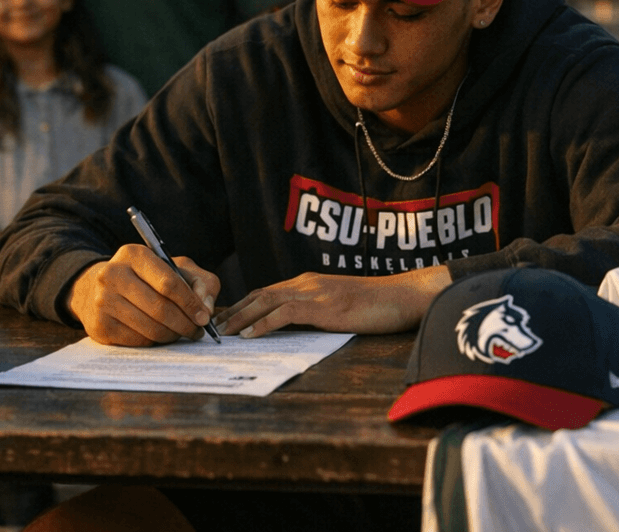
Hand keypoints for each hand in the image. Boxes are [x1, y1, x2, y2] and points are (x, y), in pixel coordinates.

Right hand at [66, 244, 220, 346]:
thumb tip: (206, 307)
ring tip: (182, 333)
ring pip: (150, 328)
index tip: (204, 317)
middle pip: (160, 308)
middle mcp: (113, 275)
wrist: (99, 289)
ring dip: (173, 335)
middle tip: (197, 330)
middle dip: (185, 323)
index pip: (168, 283)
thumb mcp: (175, 268)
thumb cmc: (146, 278)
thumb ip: (199, 282)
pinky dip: (155, 341)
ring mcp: (103, 301)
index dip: (190, 303)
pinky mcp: (100, 326)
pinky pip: (138, 341)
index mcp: (134, 254)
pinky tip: (161, 334)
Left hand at [217, 265, 451, 338]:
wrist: (404, 296)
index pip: (268, 292)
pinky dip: (262, 323)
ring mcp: (315, 292)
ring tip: (222, 332)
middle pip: (260, 294)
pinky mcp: (323, 306)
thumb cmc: (378, 305)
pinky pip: (285, 313)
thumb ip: (319, 312)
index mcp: (310, 283)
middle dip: (234, 310)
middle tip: (214, 326)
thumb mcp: (341, 307)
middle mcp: (307, 283)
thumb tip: (298, 328)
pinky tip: (249, 334)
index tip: (226, 319)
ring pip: (266, 301)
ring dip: (240, 317)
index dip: (245, 304)